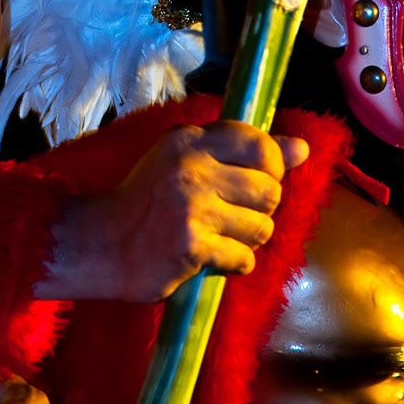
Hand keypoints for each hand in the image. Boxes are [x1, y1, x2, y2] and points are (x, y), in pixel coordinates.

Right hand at [37, 121, 307, 301]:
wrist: (100, 242)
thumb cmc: (147, 199)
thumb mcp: (186, 160)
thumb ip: (242, 152)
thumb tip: (303, 149)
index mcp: (190, 140)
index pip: (260, 145)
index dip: (272, 167)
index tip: (258, 179)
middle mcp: (193, 169)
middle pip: (270, 189)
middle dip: (262, 208)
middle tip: (236, 214)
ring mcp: (193, 209)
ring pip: (261, 227)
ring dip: (249, 238)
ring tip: (222, 236)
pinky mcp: (192, 247)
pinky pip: (243, 258)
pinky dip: (234, 263)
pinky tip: (212, 258)